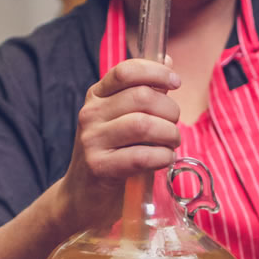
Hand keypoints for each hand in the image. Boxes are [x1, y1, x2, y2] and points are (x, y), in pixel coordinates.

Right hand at [61, 57, 180, 230]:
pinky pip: (141, 156)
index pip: (126, 71)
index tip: (175, 83)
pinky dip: (162, 157)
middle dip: (170, 112)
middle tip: (174, 127)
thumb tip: (168, 63)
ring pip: (144, 125)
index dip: (156, 72)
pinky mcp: (99, 167)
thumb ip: (144, 93)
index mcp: (97, 96)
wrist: (83, 195)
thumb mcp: (123, 119)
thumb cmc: (111, 155)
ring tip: (171, 144)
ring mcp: (92, 140)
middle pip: (142, 97)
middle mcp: (91, 114)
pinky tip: (164, 159)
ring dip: (169, 135)